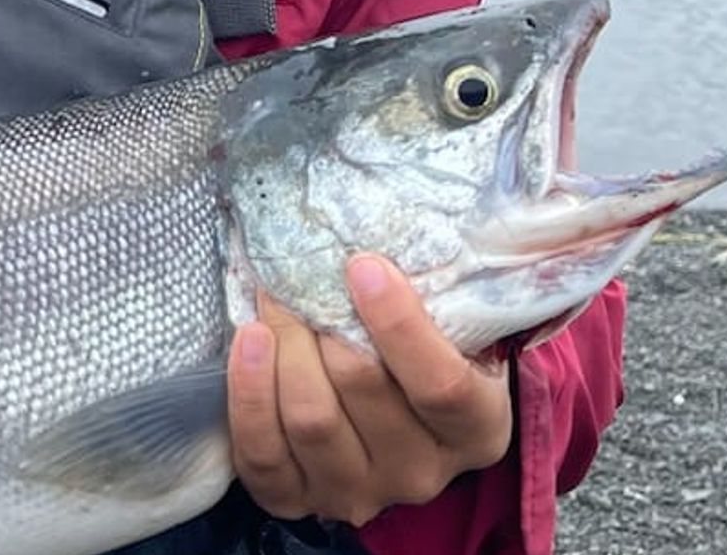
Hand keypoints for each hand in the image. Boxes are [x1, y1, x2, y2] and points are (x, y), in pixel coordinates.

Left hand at [225, 256, 513, 527]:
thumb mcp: (454, 326)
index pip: (442, 386)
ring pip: (311, 420)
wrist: (389, 409)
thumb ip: (443, 292)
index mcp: (477, 430)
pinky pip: (263, 455)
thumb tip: (406, 225)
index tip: (361, 265)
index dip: (400, 324)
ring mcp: (359, 494)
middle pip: (362, 390)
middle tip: (297, 274)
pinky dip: (249, 394)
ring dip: (284, 348)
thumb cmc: (423, 349)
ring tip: (272, 300)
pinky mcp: (299, 501)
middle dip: (322, 320)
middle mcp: (422, 473)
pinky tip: (249, 341)